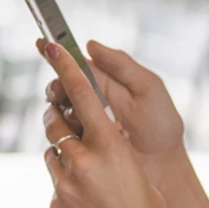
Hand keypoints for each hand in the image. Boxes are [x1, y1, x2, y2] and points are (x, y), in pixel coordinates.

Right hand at [38, 37, 184, 187]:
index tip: (44, 44)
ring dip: (60, 109)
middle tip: (59, 92)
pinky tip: (80, 132)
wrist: (164, 163)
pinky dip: (64, 130)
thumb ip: (120, 64)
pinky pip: (61, 133)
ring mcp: (84, 122)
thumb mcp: (147, 87)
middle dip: (57, 87)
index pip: (76, 64)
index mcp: (105, 81)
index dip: (58, 55)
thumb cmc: (161, 124)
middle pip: (61, 86)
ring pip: (57, 110)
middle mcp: (91, 99)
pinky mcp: (81, 143)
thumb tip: (89, 44)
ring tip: (75, 114)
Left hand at [41, 42, 181, 207]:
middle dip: (57, 116)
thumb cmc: (149, 204)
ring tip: (88, 173)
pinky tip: (89, 200)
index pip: (81, 94)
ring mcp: (65, 185)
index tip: (50, 47)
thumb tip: (87, 132)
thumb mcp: (133, 164)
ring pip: (52, 154)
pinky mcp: (56, 205)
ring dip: (64, 155)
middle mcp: (82, 161)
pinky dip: (68, 185)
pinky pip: (56, 183)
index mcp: (109, 144)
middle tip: (63, 116)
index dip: (64, 67)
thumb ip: (107, 144)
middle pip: (54, 122)